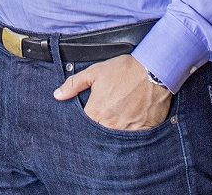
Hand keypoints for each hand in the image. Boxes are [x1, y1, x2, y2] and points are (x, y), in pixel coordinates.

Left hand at [53, 54, 171, 130]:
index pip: (84, 126)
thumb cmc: (123, 70)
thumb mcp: (94, 72)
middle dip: (99, 128)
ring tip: (117, 121)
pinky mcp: (144, 131)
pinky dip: (131, 136)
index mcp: (96, 111)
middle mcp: (111, 124)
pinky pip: (134, 140)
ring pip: (116, 139)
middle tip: (104, 118)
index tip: (88, 117)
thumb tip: (58, 95)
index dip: (84, 122)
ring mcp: (128, 130)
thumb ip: (74, 84)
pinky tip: (130, 126)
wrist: (153, 71)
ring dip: (114, 133)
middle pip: (99, 134)